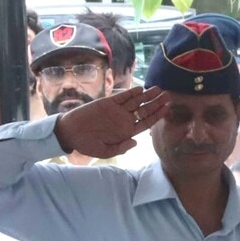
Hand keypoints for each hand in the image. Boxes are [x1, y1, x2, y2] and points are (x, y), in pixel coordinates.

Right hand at [53, 86, 170, 158]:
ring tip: (158, 89)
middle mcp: (124, 120)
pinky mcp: (107, 102)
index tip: (167, 109)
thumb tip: (135, 142)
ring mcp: (116, 110)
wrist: (70, 133)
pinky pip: (121, 97)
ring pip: (135, 101)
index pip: (145, 123)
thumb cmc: (87, 144)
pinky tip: (140, 89)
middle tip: (168, 95)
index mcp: (126, 132)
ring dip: (147, 95)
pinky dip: (130, 93)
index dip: (157, 116)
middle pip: (144, 110)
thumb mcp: (104, 151)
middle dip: (157, 103)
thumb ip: (120, 148)